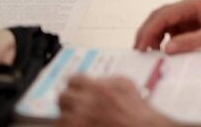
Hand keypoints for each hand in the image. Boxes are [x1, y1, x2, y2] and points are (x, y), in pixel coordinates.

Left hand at [57, 75, 173, 126]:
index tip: (77, 88)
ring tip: (78, 118)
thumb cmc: (135, 108)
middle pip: (62, 97)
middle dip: (69, 99)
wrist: (140, 126)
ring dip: (68, 116)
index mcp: (95, 88)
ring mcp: (79, 122)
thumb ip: (106, 79)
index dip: (76, 84)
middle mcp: (84, 104)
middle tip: (75, 103)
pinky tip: (80, 125)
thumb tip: (95, 80)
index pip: (72, 80)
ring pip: (60, 117)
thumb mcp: (124, 83)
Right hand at [134, 0, 200, 53]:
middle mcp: (188, 7)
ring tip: (148, 54)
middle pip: (159, 17)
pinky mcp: (193, 23)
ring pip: (163, 23)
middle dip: (146, 33)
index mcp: (192, 4)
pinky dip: (164, 39)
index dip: (149, 30)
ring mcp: (190, 15)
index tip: (141, 46)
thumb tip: (167, 49)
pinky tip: (163, 51)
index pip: (162, 15)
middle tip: (138, 51)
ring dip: (153, 36)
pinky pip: (173, 30)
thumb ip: (191, 42)